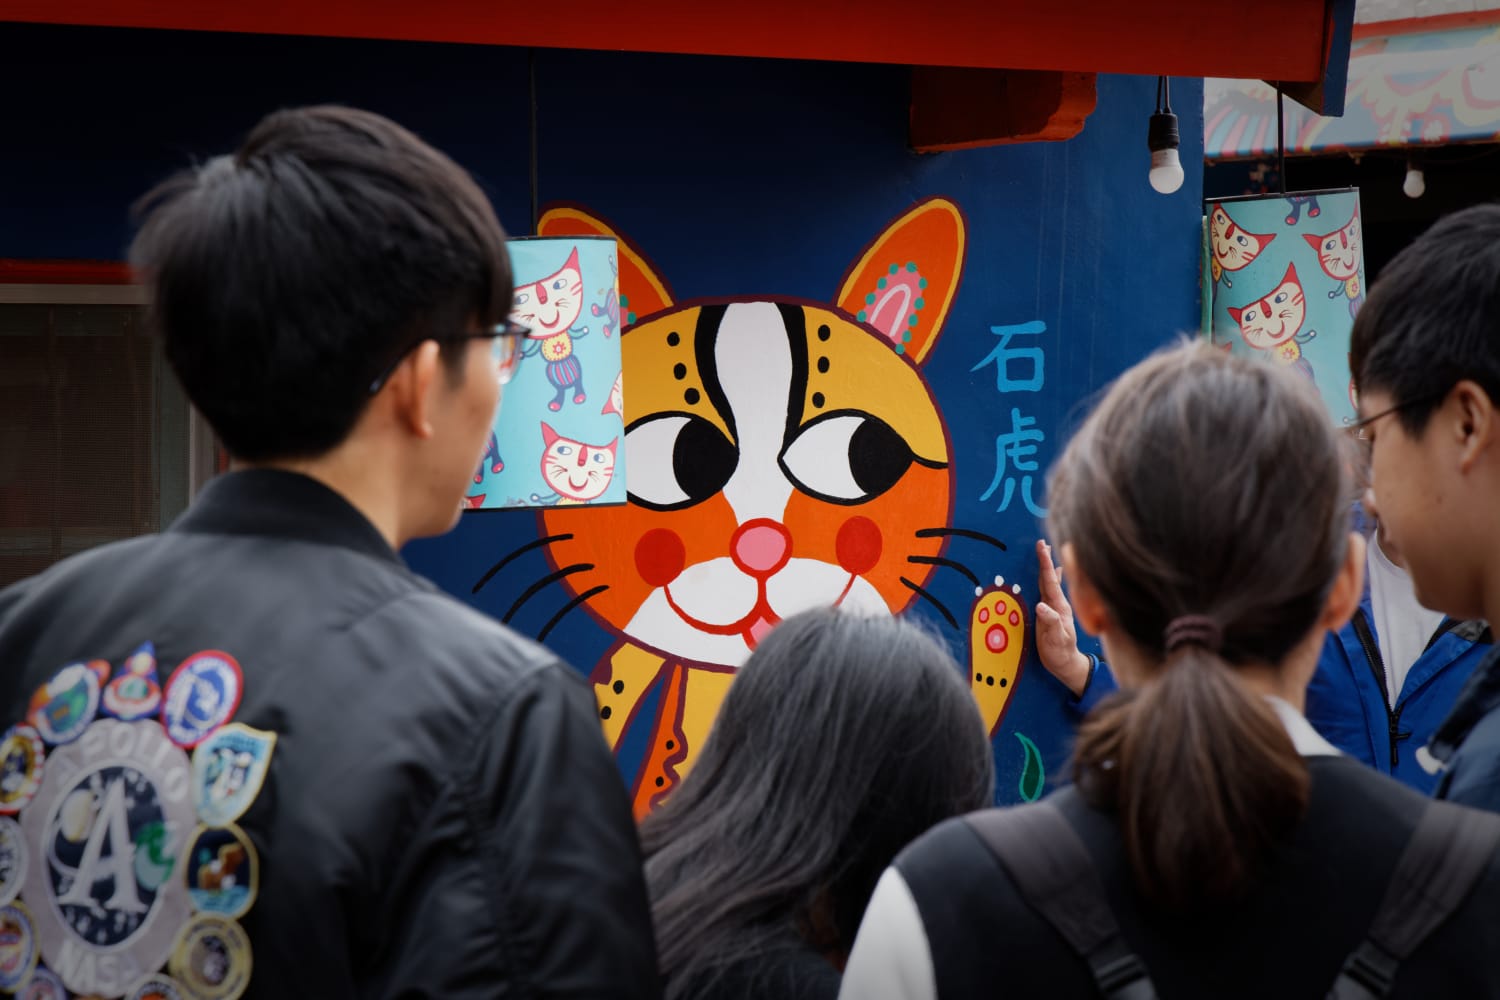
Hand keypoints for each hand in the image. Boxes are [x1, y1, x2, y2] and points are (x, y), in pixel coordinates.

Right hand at [1034, 539, 1091, 696]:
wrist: (1066, 663)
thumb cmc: (1060, 653)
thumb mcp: (1055, 640)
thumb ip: (1050, 623)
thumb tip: (1041, 605)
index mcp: (1058, 607)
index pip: (1050, 581)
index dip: (1045, 564)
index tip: (1041, 547)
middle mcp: (1058, 604)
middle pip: (1050, 578)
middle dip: (1045, 560)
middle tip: (1041, 542)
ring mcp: (1055, 607)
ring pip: (1049, 582)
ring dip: (1046, 567)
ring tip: (1045, 551)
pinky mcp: (1051, 612)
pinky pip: (1048, 590)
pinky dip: (1048, 578)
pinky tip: (1054, 572)